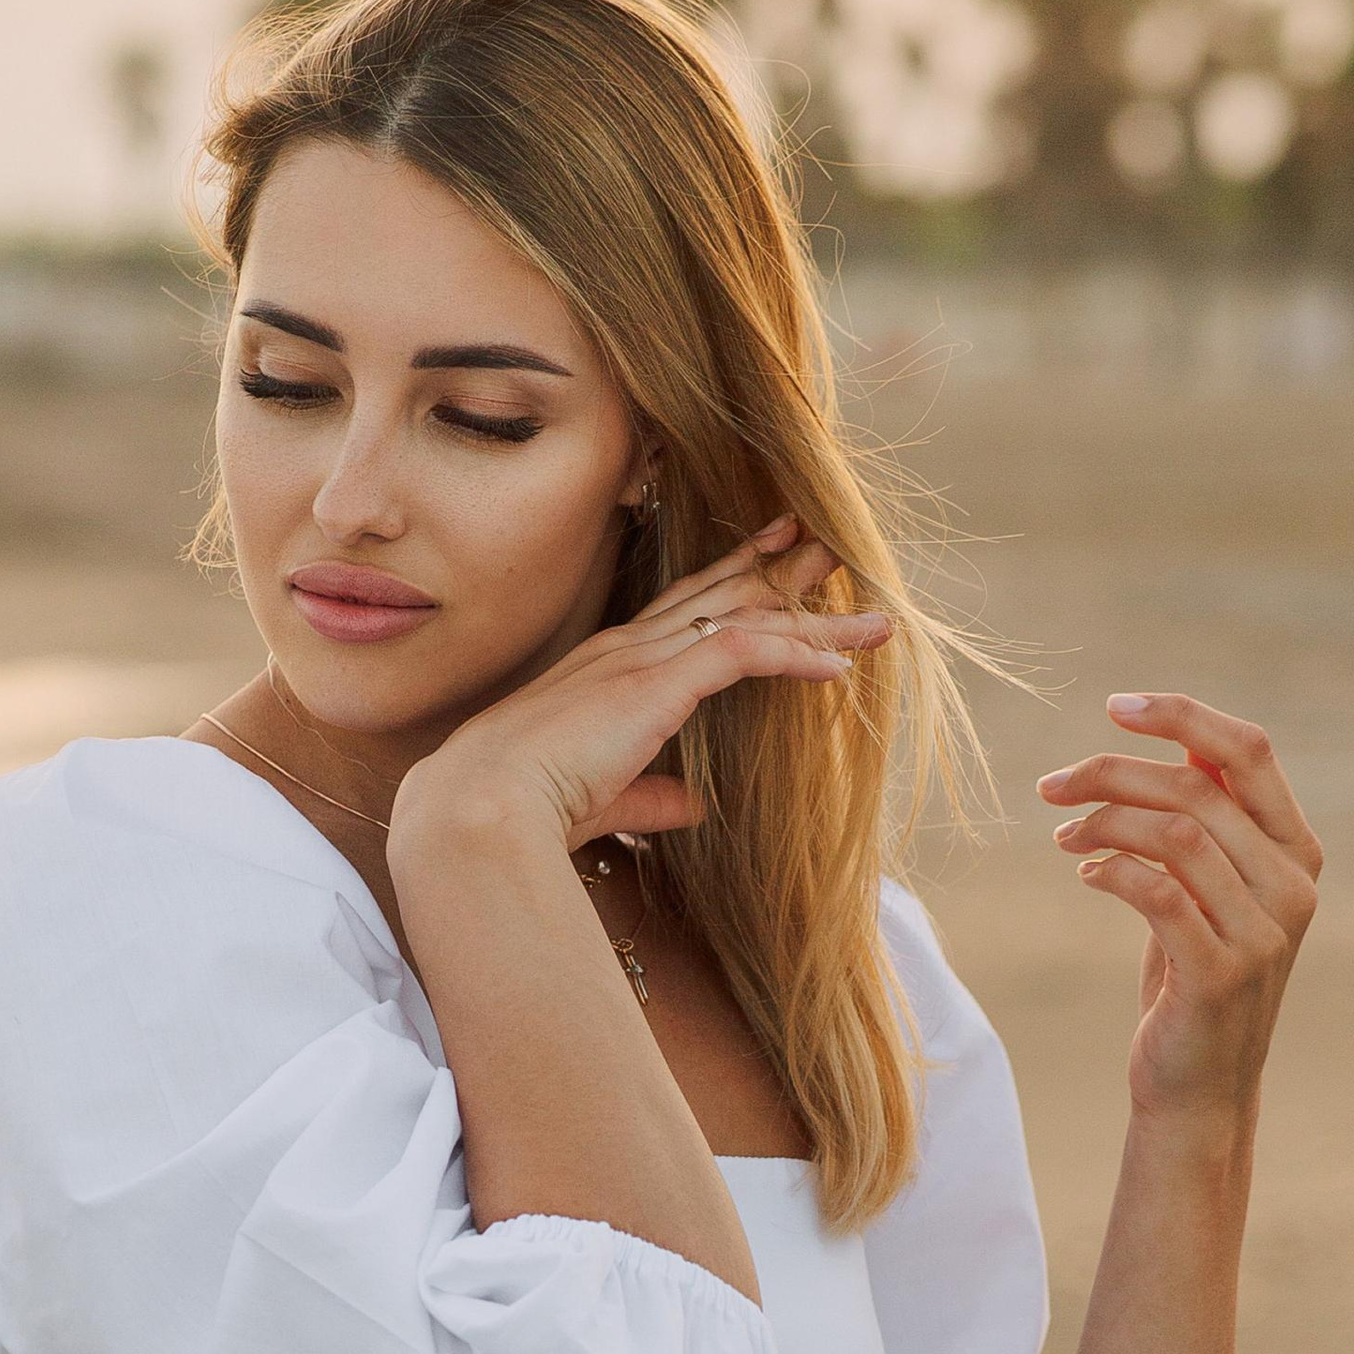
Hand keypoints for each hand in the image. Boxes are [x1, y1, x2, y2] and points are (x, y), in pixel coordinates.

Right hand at [395, 510, 890, 852]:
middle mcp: (624, 650)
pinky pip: (744, 653)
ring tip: (873, 611)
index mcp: (604, 670)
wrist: (481, 807)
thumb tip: (695, 806)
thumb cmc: (524, 809)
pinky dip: (796, 655)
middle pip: (718, 596)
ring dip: (812, 615)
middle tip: (821, 543)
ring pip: (744, 619)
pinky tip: (841, 665)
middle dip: (774, 570)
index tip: (770, 562)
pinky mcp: (657, 684)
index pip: (678, 614)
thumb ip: (651, 798)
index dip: (727, 586)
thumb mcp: (604, 799)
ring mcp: (640, 661)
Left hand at [1037, 692, 1322, 1121]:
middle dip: (1113, 772)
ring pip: (1177, 833)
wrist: (1197, 1086)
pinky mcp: (1221, 971)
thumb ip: (1206, 821)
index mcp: (1295, 849)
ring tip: (1063, 836)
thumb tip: (1172, 746)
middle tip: (1052, 785)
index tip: (1114, 705)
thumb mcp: (1207, 889)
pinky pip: (1159, 892)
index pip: (1250, 750)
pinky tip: (1085, 873)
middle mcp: (1293, 883)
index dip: (1182, 716)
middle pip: (1198, 787)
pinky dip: (1111, 871)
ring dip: (1103, 822)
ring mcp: (1264, 930)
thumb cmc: (1191, 975)